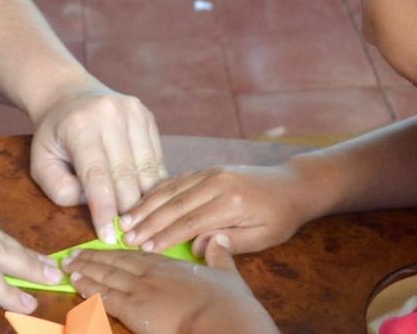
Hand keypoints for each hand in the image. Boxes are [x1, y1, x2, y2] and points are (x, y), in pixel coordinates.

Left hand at [28, 85, 165, 242]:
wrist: (69, 95)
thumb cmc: (54, 137)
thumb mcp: (41, 163)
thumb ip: (60, 188)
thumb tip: (93, 204)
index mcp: (80, 125)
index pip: (97, 176)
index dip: (105, 210)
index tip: (110, 237)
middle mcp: (110, 114)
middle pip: (127, 175)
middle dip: (128, 210)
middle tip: (127, 236)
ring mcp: (133, 113)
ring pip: (148, 169)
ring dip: (145, 199)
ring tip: (139, 221)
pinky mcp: (148, 117)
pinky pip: (157, 159)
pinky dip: (153, 183)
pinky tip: (146, 198)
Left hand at [68, 234, 277, 333]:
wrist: (223, 321)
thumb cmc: (229, 304)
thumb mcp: (227, 275)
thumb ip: (219, 255)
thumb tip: (219, 237)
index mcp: (171, 266)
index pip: (137, 255)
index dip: (118, 251)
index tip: (105, 247)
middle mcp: (152, 274)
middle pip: (116, 262)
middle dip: (94, 258)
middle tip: (74, 253)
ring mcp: (141, 290)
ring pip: (106, 277)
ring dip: (86, 270)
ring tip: (69, 266)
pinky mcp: (134, 309)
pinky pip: (105, 296)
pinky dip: (88, 288)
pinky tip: (76, 284)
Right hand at [120, 165, 309, 254]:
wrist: (291, 185)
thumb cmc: (279, 217)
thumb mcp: (262, 238)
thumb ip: (229, 243)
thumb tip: (196, 247)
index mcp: (231, 202)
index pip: (190, 222)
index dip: (164, 236)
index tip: (144, 248)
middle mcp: (217, 182)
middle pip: (174, 203)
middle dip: (147, 221)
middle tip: (125, 235)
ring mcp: (211, 172)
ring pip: (171, 189)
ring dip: (146, 205)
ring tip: (125, 219)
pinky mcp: (207, 169)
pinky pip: (177, 180)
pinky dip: (157, 191)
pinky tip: (141, 202)